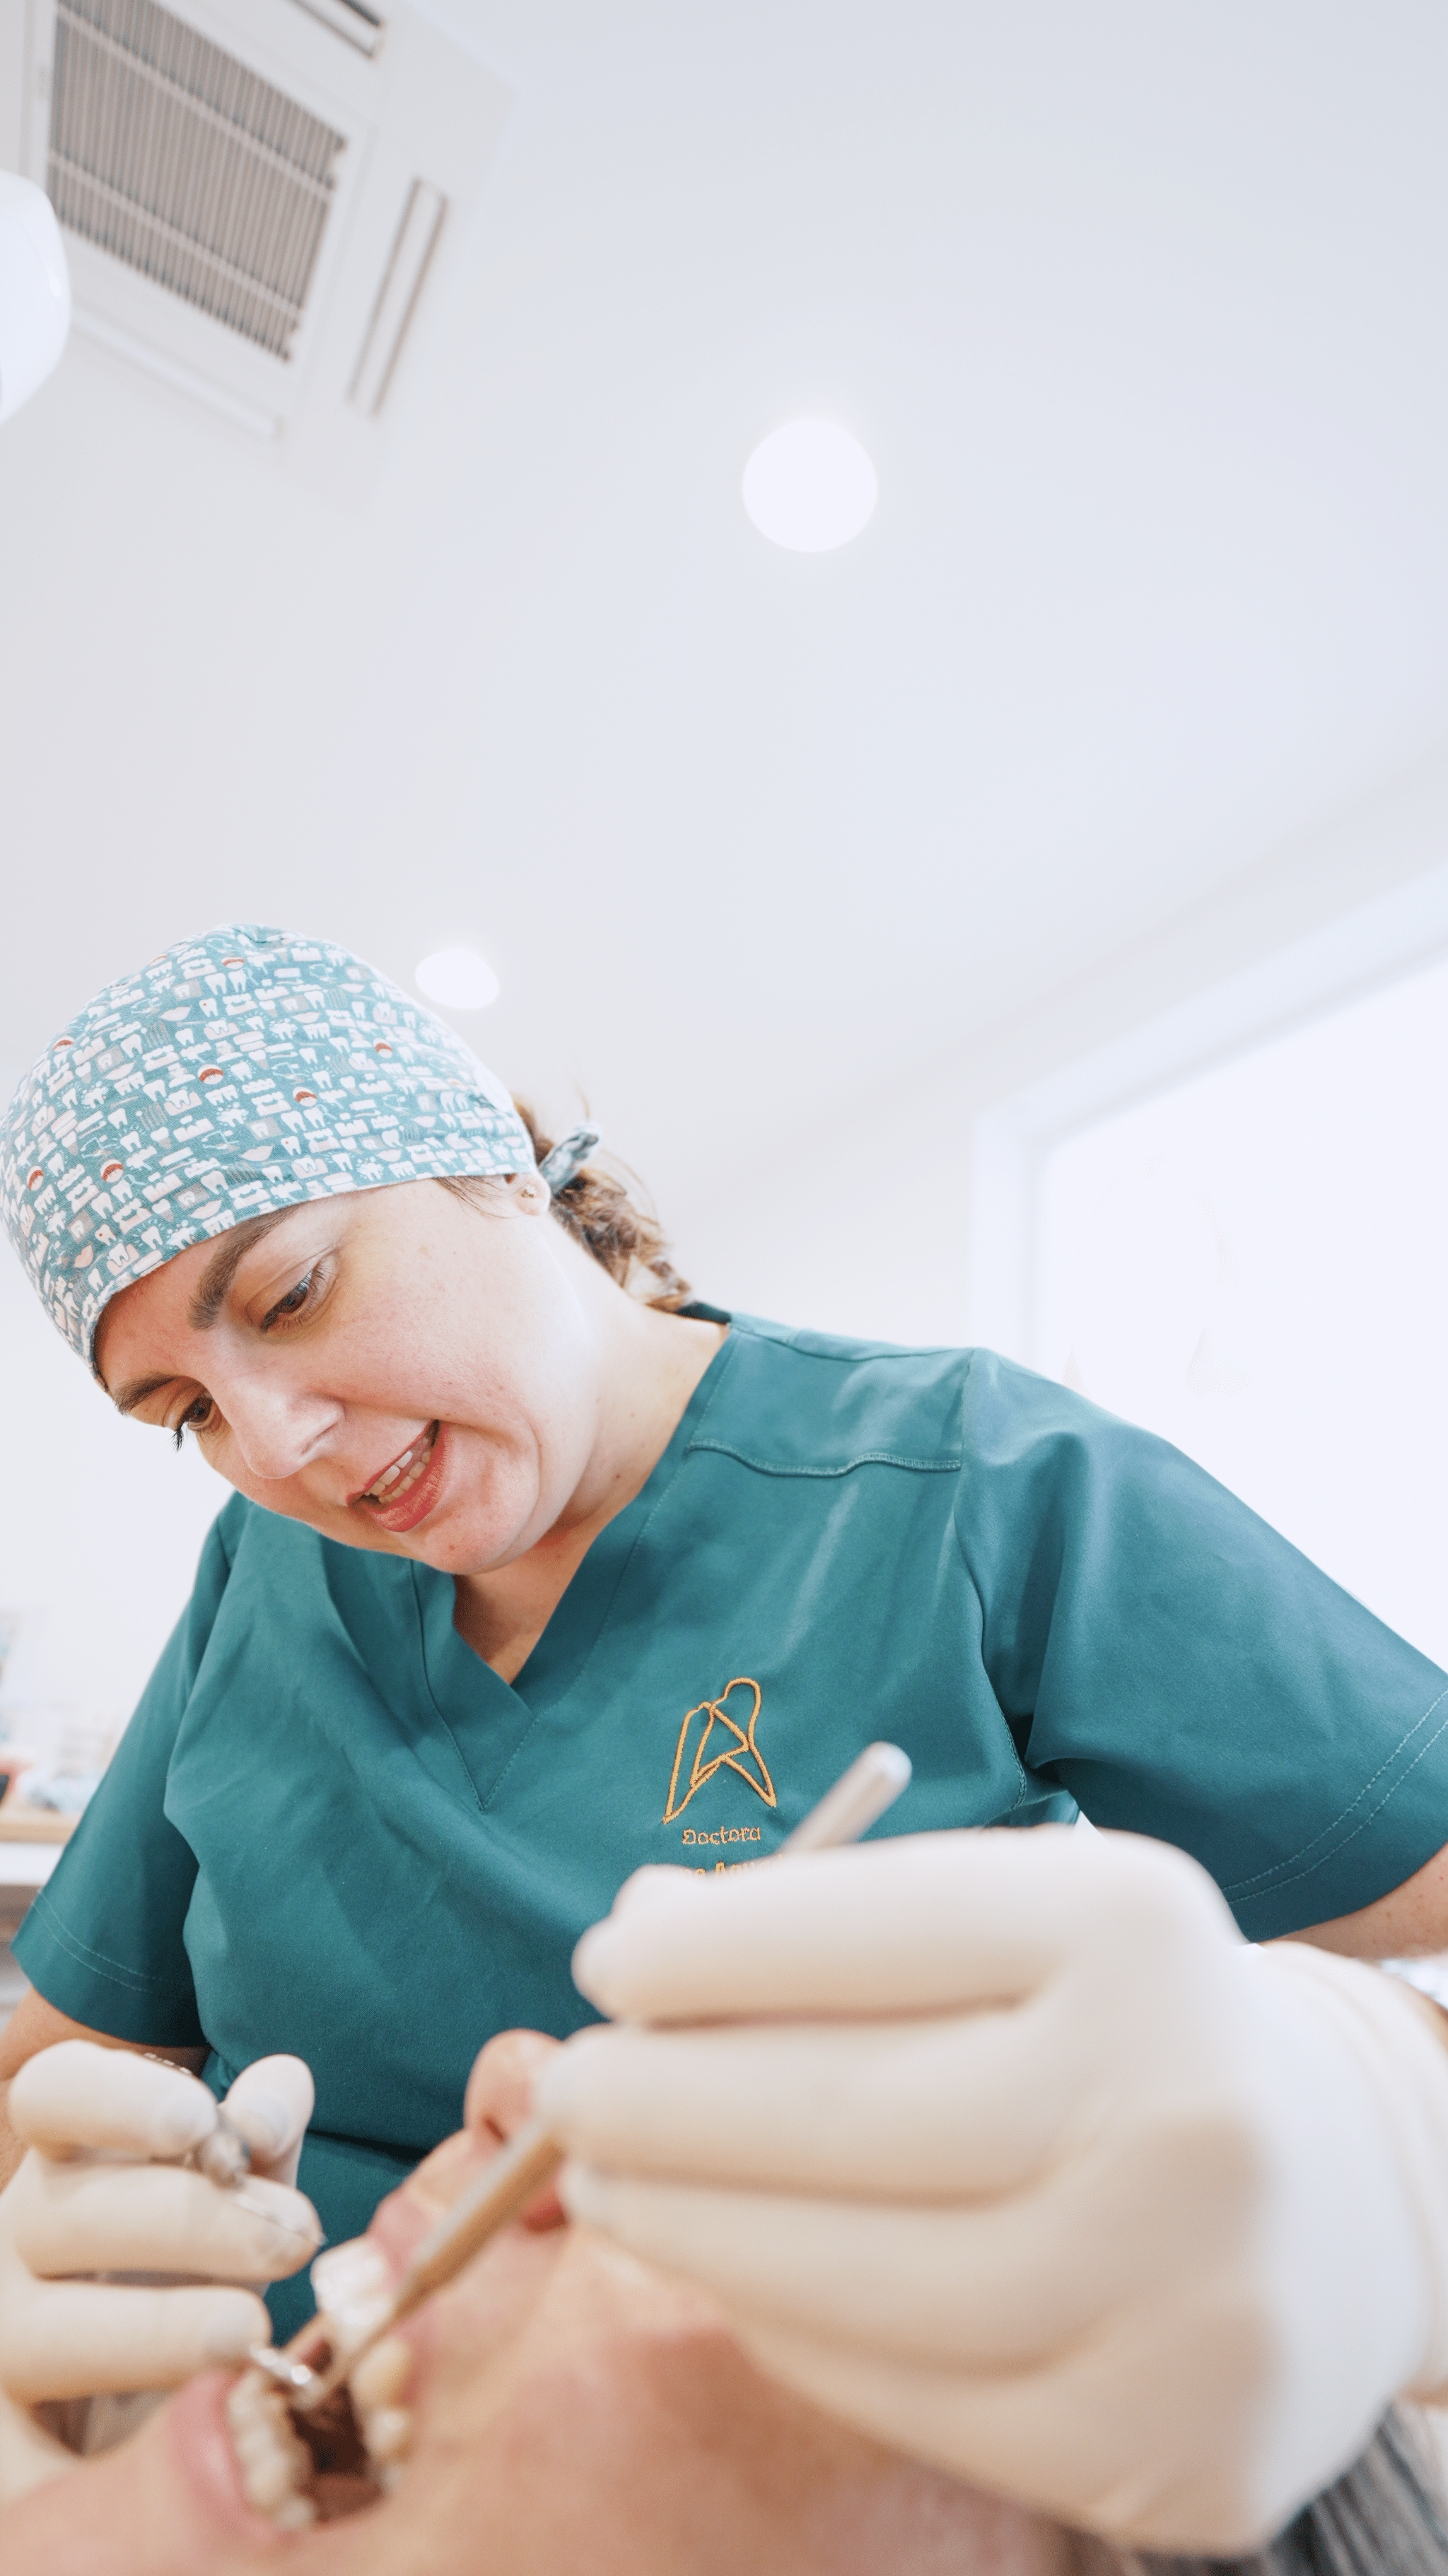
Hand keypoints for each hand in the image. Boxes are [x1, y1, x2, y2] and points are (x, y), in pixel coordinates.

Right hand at [0, 2042, 319, 2501]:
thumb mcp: (244, 2192)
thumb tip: (264, 2116)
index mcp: (66, 2161)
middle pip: (63, 2212)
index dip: (116, 2098)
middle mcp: (12, 2241)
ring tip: (248, 2333)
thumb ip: (264, 2131)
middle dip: (188, 2222)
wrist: (153, 2419)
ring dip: (154, 2328)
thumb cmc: (202, 2275)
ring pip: (40, 2331)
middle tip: (292, 2239)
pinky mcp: (3, 2453)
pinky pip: (24, 2465)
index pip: (53, 2093)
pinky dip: (94, 2464)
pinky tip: (182, 2438)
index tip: (199, 2119)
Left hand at [537, 1827, 1447, 2553]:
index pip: (877, 1934)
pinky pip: (924, 2403)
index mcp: (1140, 1933)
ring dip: (699, 2233)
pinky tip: (734, 2277)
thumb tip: (639, 1937)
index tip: (605, 1962)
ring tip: (610, 2185)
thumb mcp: (1014, 1925)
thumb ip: (837, 1928)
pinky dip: (796, 2338)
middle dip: (669, 2102)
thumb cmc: (1121, 2027)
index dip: (712, 1953)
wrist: (1340, 2192)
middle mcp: (1187, 2109)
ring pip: (873, 2284)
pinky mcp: (1177, 2453)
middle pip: (856, 2116)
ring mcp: (1194, 2300)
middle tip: (571, 2090)